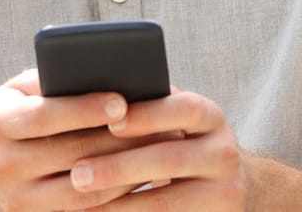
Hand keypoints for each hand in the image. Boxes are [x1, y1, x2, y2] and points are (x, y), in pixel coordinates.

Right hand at [0, 69, 162, 210]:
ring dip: (126, 173)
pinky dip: (115, 198)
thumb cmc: (11, 120)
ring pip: (83, 192)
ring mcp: (19, 202)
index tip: (122, 101)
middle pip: (71, 155)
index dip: (85, 109)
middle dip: (120, 141)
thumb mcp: (17, 93)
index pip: (45, 116)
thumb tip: (103, 70)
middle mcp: (4, 166)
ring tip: (160, 152)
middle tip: (162, 126)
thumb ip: (51, 80)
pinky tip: (142, 179)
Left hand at [65, 88, 247, 208]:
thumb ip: (147, 108)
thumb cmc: (179, 147)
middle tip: (77, 174)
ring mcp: (224, 192)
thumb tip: (92, 99)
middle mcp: (224, 153)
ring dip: (118, 203)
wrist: (222, 189)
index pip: (185, 109)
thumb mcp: (174, 125)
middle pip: (170, 159)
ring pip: (165, 201)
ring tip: (81, 205)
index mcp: (210, 118)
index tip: (111, 122)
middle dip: (119, 167)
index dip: (149, 114)